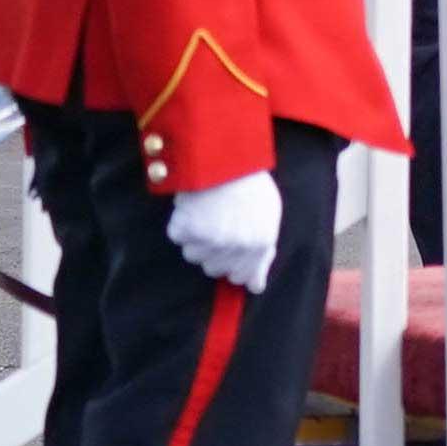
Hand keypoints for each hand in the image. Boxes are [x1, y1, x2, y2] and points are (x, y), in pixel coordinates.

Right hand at [166, 172, 282, 296]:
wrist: (228, 157)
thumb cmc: (250, 186)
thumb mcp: (268, 218)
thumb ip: (262, 255)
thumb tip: (255, 287)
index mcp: (261, 243)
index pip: (241, 277)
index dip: (234, 264)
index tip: (231, 250)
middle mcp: (237, 245)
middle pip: (214, 269)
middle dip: (215, 252)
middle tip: (218, 226)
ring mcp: (211, 238)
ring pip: (194, 255)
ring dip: (197, 238)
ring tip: (208, 213)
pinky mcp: (187, 228)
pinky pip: (178, 236)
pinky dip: (181, 223)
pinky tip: (194, 207)